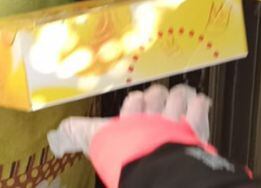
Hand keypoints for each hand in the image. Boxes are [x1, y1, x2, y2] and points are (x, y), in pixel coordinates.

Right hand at [49, 84, 211, 155]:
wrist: (155, 166)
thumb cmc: (126, 156)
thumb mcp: (96, 143)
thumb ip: (78, 133)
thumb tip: (60, 131)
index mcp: (131, 120)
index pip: (133, 101)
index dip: (136, 102)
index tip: (137, 103)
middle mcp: (153, 116)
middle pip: (157, 94)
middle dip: (158, 96)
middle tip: (159, 103)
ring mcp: (175, 121)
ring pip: (179, 96)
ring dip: (180, 97)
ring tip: (182, 99)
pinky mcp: (195, 128)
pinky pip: (200, 108)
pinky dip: (200, 105)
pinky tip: (200, 102)